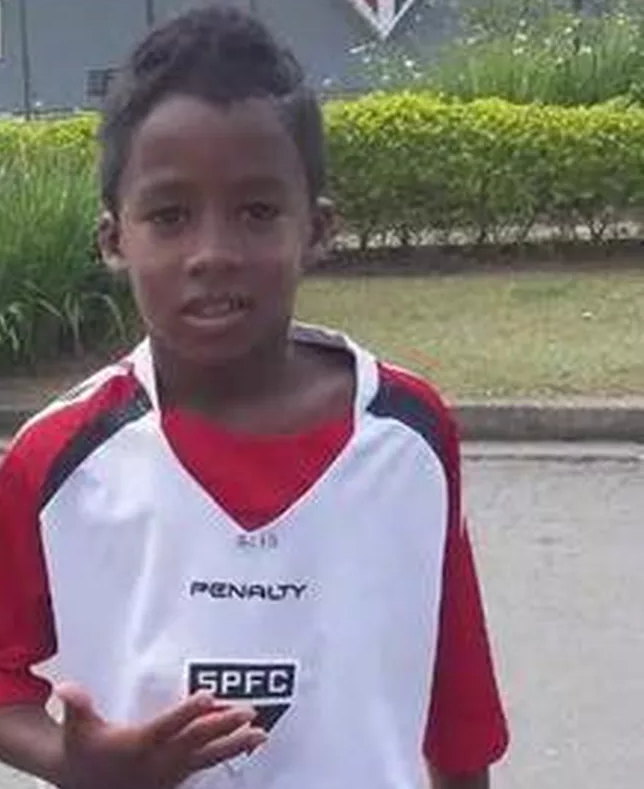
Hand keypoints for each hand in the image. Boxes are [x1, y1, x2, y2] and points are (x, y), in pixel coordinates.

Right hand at [55, 683, 266, 788]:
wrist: (83, 783)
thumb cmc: (81, 748)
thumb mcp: (76, 728)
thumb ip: (76, 706)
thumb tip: (65, 688)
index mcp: (138, 745)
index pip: (168, 726)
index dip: (188, 712)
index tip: (208, 696)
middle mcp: (158, 761)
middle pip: (196, 742)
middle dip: (223, 727)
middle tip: (250, 712)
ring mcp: (169, 772)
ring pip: (207, 757)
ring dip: (234, 744)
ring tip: (261, 735)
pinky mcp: (175, 776)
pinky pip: (205, 764)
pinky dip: (226, 753)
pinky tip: (247, 743)